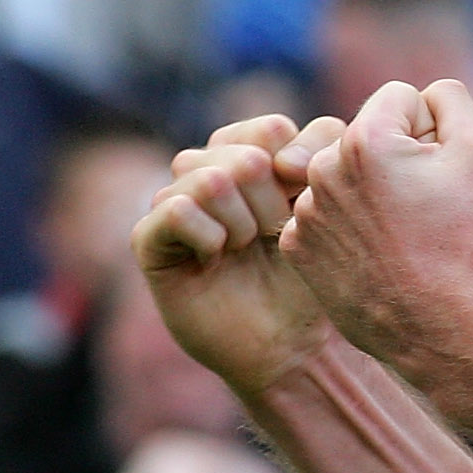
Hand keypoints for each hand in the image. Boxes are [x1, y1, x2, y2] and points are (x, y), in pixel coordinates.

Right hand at [133, 113, 344, 395]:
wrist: (287, 344)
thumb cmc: (307, 275)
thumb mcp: (324, 205)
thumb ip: (318, 155)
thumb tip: (283, 157)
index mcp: (248, 153)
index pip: (271, 129)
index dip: (298, 173)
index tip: (303, 211)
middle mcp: (207, 169)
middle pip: (246, 156)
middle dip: (273, 207)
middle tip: (271, 239)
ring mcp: (175, 200)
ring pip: (211, 179)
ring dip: (242, 225)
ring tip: (243, 250)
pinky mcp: (148, 237)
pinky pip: (177, 209)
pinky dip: (208, 238)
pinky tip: (214, 259)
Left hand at [280, 79, 472, 370]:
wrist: (439, 326)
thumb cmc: (463, 240)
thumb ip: (450, 99)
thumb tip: (424, 94)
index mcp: (364, 137)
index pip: (400, 100)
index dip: (430, 133)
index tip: (439, 175)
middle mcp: (323, 168)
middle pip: (367, 138)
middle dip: (395, 161)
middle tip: (423, 210)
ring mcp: (305, 211)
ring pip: (345, 178)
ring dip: (370, 195)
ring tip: (401, 237)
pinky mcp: (297, 247)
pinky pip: (327, 217)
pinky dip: (349, 230)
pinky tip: (376, 257)